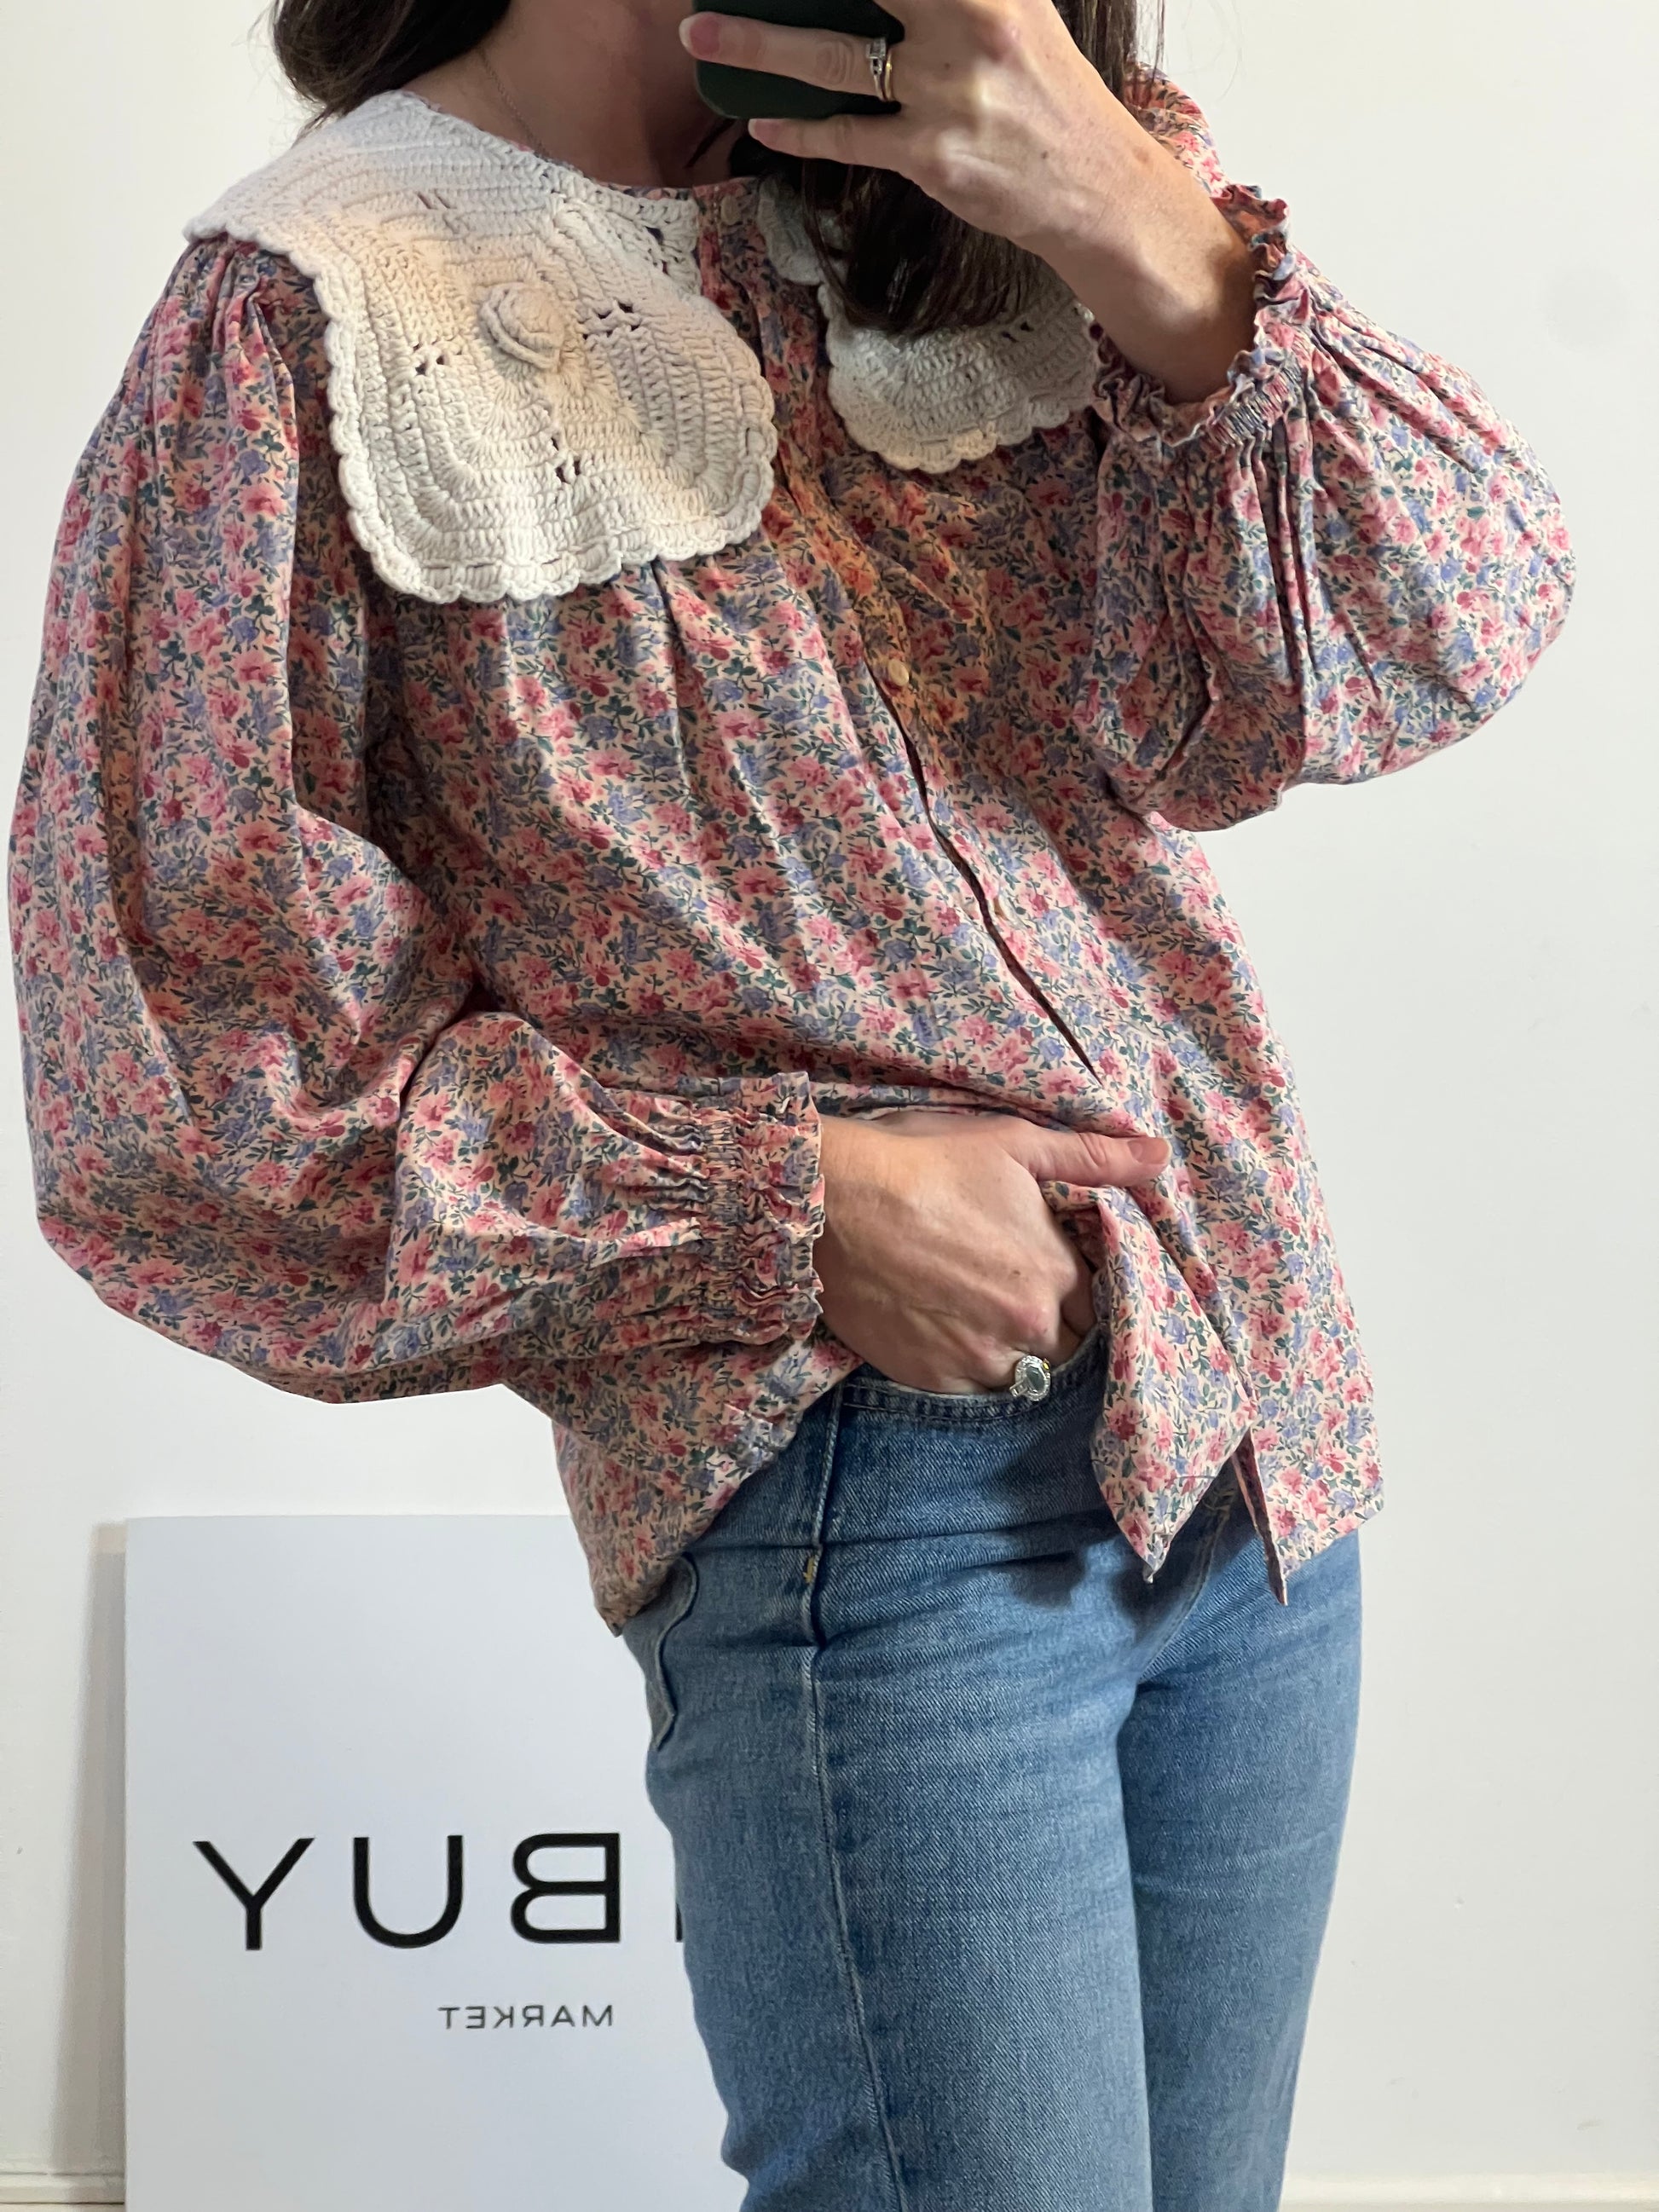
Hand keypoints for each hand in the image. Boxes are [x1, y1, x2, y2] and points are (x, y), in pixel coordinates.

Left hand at [680, 0, 1132, 245]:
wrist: (1094, 187)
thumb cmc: (1046, 93)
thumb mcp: (1016, 10)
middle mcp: (970, 28)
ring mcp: (948, 94)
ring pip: (831, 59)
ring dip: (756, 47)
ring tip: (700, 35)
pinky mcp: (933, 156)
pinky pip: (848, 137)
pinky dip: (798, 130)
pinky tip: (762, 121)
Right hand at [812, 1108, 1168, 1392]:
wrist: (832, 1202)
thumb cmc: (924, 1163)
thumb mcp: (1015, 1144)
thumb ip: (1094, 1157)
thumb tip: (1160, 1157)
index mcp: (1056, 1274)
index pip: (1101, 1306)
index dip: (1084, 1291)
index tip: (1060, 1273)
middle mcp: (1027, 1328)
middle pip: (1068, 1349)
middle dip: (1057, 1328)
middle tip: (1022, 1297)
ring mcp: (978, 1359)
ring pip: (1025, 1377)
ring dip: (1017, 1355)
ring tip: (987, 1319)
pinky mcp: (931, 1378)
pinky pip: (973, 1390)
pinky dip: (971, 1368)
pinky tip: (951, 1333)